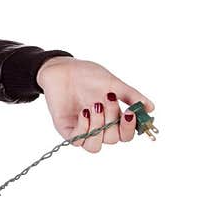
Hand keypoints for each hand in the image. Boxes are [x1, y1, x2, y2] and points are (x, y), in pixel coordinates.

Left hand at [35, 56, 153, 152]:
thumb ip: (131, 97)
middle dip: (112, 119)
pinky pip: (78, 140)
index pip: (125, 135)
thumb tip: (151, 108)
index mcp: (112, 119)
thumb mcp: (113, 84)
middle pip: (112, 139)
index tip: (131, 113)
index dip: (130, 128)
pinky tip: (84, 112)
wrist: (63, 68)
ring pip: (95, 146)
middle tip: (108, 98)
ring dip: (98, 126)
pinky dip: (84, 128)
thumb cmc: (88, 75)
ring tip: (95, 105)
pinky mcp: (68, 130)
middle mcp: (99, 128)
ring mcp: (83, 130)